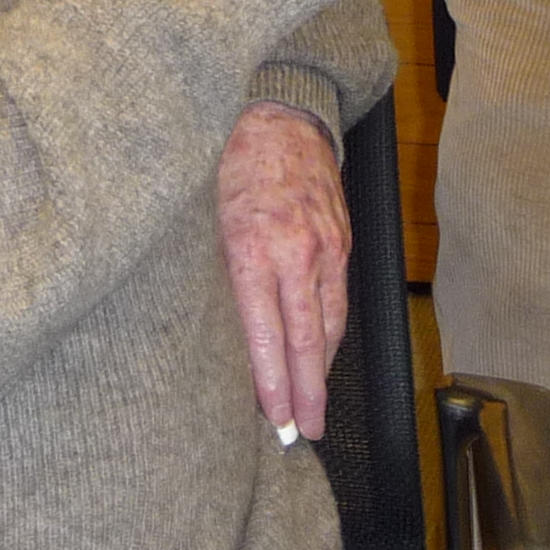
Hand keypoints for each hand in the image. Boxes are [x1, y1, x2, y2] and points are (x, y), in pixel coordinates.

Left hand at [216, 101, 348, 440]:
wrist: (282, 116)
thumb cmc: (232, 164)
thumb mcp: (207, 219)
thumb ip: (218, 275)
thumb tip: (222, 335)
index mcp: (254, 251)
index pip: (266, 335)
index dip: (272, 383)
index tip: (273, 419)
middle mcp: (296, 254)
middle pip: (306, 340)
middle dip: (306, 393)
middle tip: (303, 433)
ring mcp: (326, 247)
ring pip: (330, 323)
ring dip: (323, 371)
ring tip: (315, 407)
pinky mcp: (341, 240)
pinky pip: (339, 298)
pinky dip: (332, 332)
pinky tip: (324, 354)